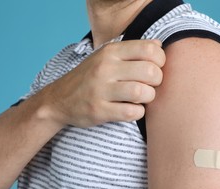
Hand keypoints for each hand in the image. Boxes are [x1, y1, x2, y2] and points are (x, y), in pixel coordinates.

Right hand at [42, 39, 165, 127]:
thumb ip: (132, 50)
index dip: (160, 61)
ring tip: (141, 99)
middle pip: (150, 72)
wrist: (58, 99)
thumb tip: (159, 46)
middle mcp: (105, 68)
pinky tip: (132, 109)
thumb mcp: (106, 56)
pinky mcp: (99, 110)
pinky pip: (131, 112)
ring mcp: (100, 90)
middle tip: (149, 86)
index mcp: (110, 51)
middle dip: (157, 81)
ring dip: (148, 98)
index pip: (150, 50)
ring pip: (142, 92)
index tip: (154, 69)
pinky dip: (138, 113)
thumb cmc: (89, 77)